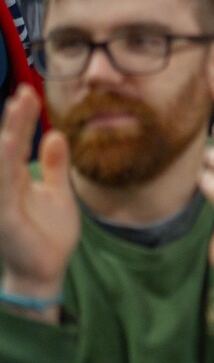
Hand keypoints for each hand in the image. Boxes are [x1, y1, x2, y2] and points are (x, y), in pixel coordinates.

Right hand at [0, 87, 78, 317]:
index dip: (20, 118)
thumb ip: (55, 165)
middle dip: (14, 120)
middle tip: (24, 94)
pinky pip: (2, 188)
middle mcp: (3, 185)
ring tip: (18, 109)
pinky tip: (8, 146)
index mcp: (14, 178)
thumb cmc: (48, 232)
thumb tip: (56, 134)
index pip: (15, 142)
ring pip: (2, 161)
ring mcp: (0, 200)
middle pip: (6, 146)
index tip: (28, 93)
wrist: (47, 269)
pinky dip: (4, 165)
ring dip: (9, 135)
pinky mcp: (3, 216)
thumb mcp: (58, 192)